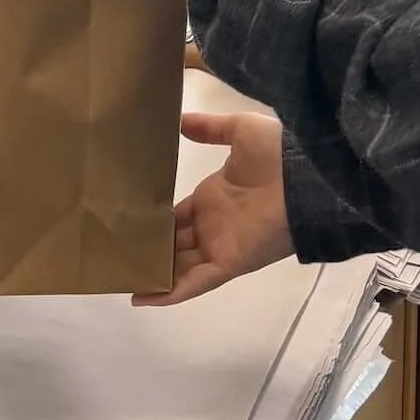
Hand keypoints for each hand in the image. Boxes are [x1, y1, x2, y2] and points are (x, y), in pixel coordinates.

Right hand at [134, 110, 293, 308]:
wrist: (306, 178)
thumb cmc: (275, 154)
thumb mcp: (240, 130)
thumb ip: (210, 129)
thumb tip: (180, 122)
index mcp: (215, 197)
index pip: (179, 216)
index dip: (156, 220)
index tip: (127, 221)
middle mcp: (214, 225)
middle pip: (175, 244)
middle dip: (150, 249)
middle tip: (113, 251)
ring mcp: (220, 246)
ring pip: (179, 266)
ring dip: (154, 273)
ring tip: (117, 277)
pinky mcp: (227, 263)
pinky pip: (194, 283)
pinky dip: (169, 293)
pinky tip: (141, 297)